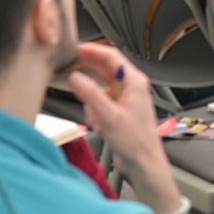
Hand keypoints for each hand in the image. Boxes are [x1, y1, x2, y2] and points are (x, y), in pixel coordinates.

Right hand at [66, 42, 179, 200]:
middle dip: (87, 73)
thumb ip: (90, 95)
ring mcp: (124, 99)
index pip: (111, 56)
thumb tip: (75, 77)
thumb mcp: (109, 117)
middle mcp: (130, 87)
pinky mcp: (118, 111)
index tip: (75, 49)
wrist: (143, 164)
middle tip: (69, 69)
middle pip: (104, 69)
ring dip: (91, 100)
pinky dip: (94, 111)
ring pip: (99, 88)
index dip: (92, 50)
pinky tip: (98, 125)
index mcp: (134, 82)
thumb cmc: (136, 142)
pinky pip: (99, 103)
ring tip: (94, 117)